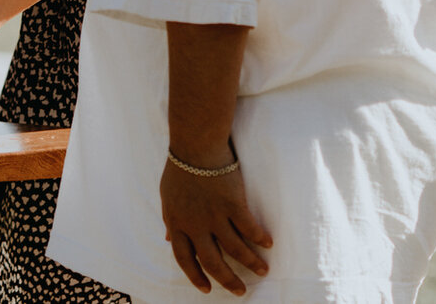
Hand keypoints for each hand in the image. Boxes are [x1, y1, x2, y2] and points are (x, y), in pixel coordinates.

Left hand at [159, 152, 270, 295]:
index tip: (206, 288)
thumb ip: (170, 220)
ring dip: (251, 263)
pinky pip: (249, 228)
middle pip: (212, 262)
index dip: (195, 276)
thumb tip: (169, 239)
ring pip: (235, 250)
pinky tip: (268, 244)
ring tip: (263, 271)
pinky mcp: (233, 204)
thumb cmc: (180, 168)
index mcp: (177, 224)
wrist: (195, 145)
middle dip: (227, 280)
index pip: (184, 259)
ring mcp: (215, 216)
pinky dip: (260, 238)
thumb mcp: (167, 197)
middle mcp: (196, 225)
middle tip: (240, 291)